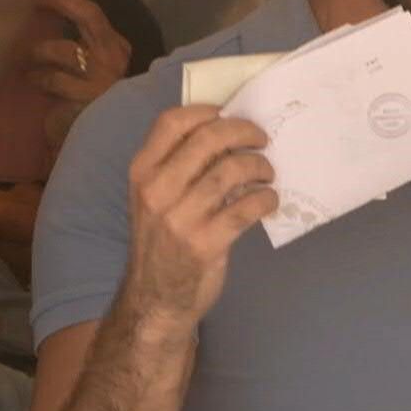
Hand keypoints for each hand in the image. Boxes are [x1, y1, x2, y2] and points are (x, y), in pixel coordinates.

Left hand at [31, 0, 132, 150]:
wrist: (88, 138)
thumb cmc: (80, 93)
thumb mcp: (76, 53)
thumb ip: (68, 16)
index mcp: (115, 43)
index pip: (91, 6)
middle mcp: (114, 56)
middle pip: (87, 15)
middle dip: (58, 0)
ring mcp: (104, 78)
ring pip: (64, 48)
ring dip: (38, 50)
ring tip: (24, 57)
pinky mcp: (87, 98)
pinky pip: (53, 78)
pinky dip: (38, 77)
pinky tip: (32, 81)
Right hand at [123, 107, 278, 334]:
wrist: (156, 299)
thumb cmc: (163, 242)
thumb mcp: (156, 199)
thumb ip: (179, 167)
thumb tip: (227, 133)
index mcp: (141, 172)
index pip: (171, 122)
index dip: (206, 111)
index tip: (230, 113)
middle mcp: (156, 191)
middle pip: (207, 140)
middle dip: (243, 132)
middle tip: (262, 140)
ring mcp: (179, 218)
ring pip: (231, 171)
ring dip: (260, 166)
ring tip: (267, 173)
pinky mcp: (205, 243)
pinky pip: (246, 208)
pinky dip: (266, 199)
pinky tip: (269, 200)